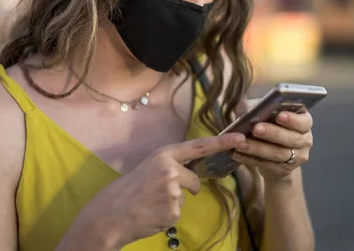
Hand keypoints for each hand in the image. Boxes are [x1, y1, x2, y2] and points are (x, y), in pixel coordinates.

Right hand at [86, 132, 245, 247]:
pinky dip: (168, 213)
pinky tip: (153, 211)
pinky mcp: (172, 210)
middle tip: (160, 190)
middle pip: (194, 179)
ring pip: (186, 196)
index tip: (240, 139)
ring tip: (152, 201)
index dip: (221, 142)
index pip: (199, 146)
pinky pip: (179, 211)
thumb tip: (194, 172)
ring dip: (174, 201)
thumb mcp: (152, 166)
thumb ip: (173, 164)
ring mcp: (172, 190)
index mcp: (165, 154)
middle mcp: (170, 168)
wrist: (113, 212)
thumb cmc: (132, 187)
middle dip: (186, 187)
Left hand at [232, 100, 312, 181]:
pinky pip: (266, 164)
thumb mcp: (265, 112)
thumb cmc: (270, 123)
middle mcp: (305, 140)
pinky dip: (250, 158)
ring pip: (278, 153)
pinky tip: (237, 153)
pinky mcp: (284, 170)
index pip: (303, 121)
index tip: (279, 115)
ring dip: (257, 148)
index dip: (292, 119)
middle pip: (291, 138)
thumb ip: (256, 106)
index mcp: (304, 121)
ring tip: (240, 142)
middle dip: (272, 132)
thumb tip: (243, 109)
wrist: (273, 151)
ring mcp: (296, 157)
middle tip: (255, 128)